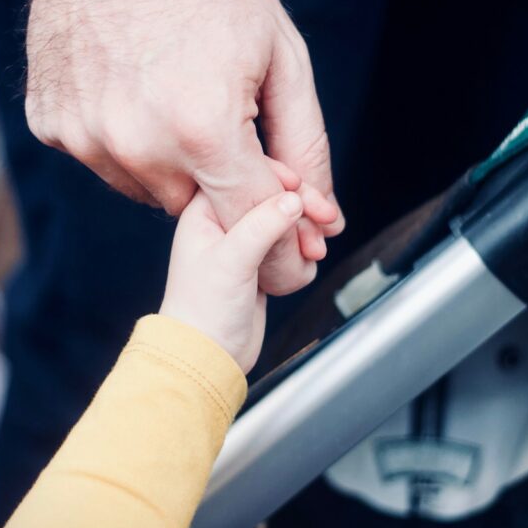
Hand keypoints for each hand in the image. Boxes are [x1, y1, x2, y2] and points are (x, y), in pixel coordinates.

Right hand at [19, 0, 342, 294]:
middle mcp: (136, 144)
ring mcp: (85, 136)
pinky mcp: (52, 124)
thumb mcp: (282, 57)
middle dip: (220, 179)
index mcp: (203, 129)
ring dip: (169, 162)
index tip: (294, 226)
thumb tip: (321, 214)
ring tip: (174, 94)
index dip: (279, 229)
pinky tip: (133, 88)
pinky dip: (124, 139)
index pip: (249, 221)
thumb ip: (304, 144)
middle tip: (224, 119)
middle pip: (196, 209)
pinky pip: (102, 159)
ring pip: (146, 190)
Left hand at [160, 167, 333, 372]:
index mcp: (203, 212)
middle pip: (269, 194)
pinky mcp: (258, 263)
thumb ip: (263, 223)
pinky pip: (288, 243)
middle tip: (326, 217)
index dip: (277, 175)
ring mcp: (241, 243)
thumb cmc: (202, 311)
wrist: (206, 356)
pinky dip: (303, 249)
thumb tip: (294, 197)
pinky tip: (309, 260)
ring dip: (305, 229)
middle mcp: (221, 222)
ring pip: (282, 219)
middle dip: (300, 205)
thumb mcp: (232, 259)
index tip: (302, 188)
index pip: (243, 171)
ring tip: (317, 247)